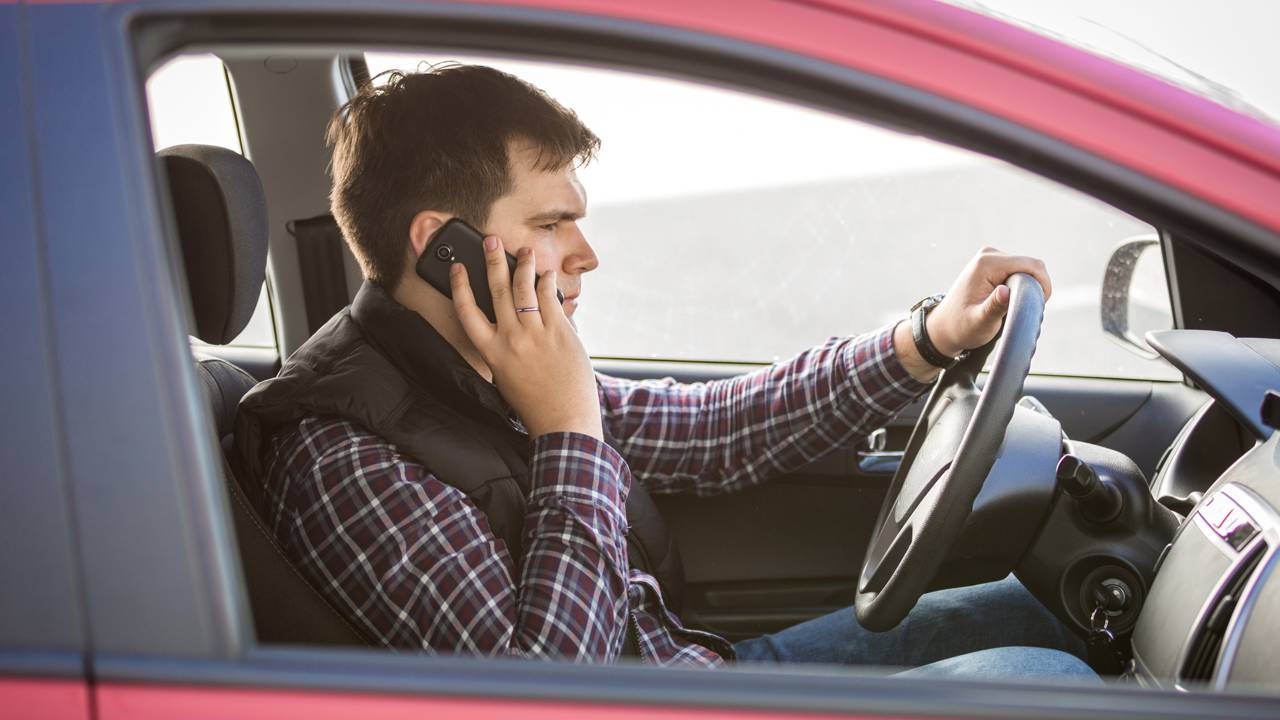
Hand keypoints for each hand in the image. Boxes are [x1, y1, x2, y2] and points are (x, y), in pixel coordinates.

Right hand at [450, 236, 602, 440]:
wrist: (562, 420)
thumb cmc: (534, 402)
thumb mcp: (508, 375)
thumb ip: (509, 346)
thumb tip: (519, 316)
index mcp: (492, 353)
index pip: (467, 311)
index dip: (460, 286)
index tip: (458, 268)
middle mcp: (510, 340)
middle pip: (497, 290)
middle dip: (493, 260)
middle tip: (490, 239)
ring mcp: (535, 334)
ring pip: (525, 288)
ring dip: (523, 264)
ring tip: (524, 251)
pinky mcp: (560, 332)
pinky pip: (550, 298)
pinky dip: (546, 282)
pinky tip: (545, 274)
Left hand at [926, 247, 1052, 357]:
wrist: (945, 326)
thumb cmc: (962, 327)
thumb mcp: (980, 321)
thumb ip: (994, 307)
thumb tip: (1005, 291)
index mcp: (987, 264)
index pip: (1031, 265)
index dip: (1043, 285)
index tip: (1039, 306)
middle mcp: (989, 254)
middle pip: (1031, 265)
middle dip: (1035, 287)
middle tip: (1024, 311)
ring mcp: (991, 257)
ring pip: (1027, 268)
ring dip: (1029, 288)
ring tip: (1015, 308)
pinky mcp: (994, 263)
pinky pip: (1020, 271)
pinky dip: (1022, 286)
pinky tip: (1011, 302)